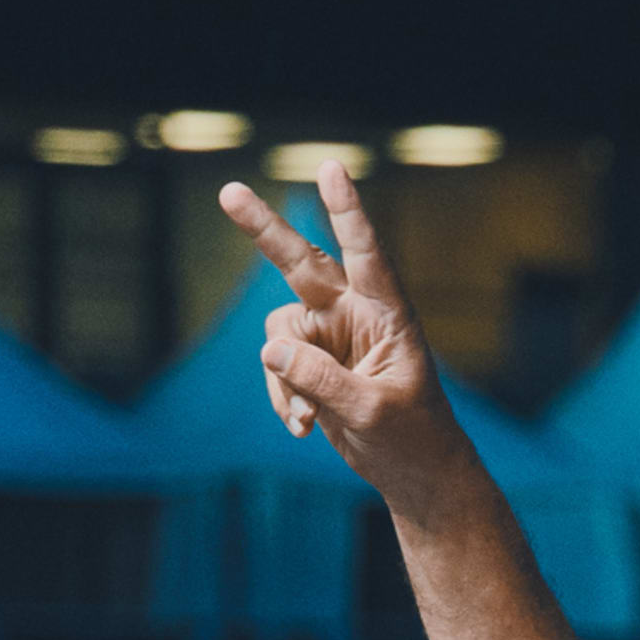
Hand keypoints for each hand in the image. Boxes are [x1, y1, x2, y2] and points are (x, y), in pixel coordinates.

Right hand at [222, 169, 483, 528]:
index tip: (332, 168)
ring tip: (308, 419)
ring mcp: (328, 336)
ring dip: (284, 380)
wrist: (412, 471)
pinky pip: (276, 367)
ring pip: (279, 336)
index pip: (367, 253)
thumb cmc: (412, 435)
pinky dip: (283, 398)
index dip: (347, 212)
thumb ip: (322, 379)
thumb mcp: (370, 410)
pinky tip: (304, 428)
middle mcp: (354, 314)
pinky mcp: (310, 364)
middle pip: (301, 263)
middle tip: (228, 193)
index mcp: (388, 313)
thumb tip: (271, 351)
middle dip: (264, 230)